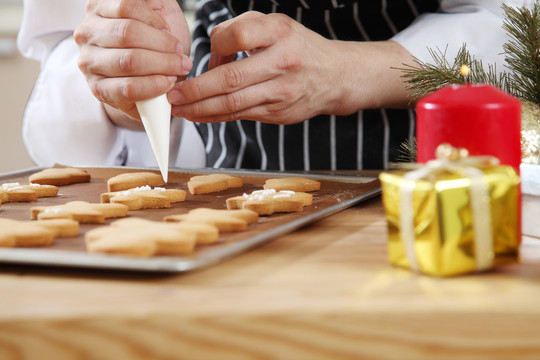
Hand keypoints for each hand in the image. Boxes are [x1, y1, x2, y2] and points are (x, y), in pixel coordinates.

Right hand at [74, 0, 192, 127]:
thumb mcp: (157, 12)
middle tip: (182, 57)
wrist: (148, 77)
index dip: (155, 20)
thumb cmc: (154, 42)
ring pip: (127, 61)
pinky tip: (167, 84)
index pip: (126, 5)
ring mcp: (89, 61)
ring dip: (161, 66)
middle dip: (163, 46)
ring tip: (177, 69)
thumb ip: (152, 3)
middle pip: (127, 33)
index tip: (171, 33)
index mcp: (99, 8)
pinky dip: (153, 86)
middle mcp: (88, 32)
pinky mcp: (98, 89)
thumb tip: (151, 5)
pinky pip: (128, 88)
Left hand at [168, 11, 413, 124]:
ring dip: (201, 109)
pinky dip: (216, 116)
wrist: (336, 76)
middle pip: (231, 79)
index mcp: (281, 32)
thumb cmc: (300, 48)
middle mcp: (283, 61)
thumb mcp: (277, 26)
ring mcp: (282, 91)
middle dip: (196, 90)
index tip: (204, 54)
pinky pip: (240, 115)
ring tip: (179, 109)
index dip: (215, 46)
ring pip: (233, 104)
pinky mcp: (278, 113)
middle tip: (173, 95)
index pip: (239, 36)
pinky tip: (199, 115)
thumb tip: (212, 59)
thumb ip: (242, 31)